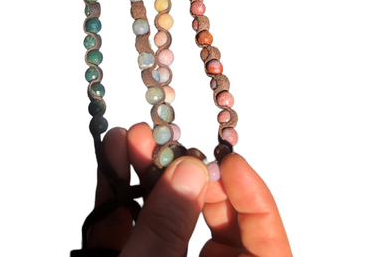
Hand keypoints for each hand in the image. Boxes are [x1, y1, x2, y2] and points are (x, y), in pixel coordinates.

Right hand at [86, 123, 292, 256]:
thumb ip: (168, 229)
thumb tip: (190, 171)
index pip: (267, 244)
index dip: (254, 197)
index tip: (228, 161)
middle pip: (212, 219)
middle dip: (184, 171)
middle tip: (166, 140)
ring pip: (167, 216)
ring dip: (146, 172)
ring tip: (132, 135)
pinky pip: (133, 225)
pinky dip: (119, 191)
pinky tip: (112, 155)